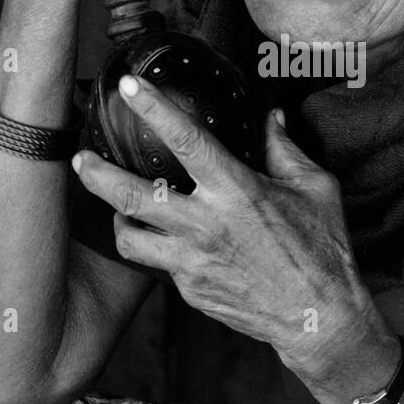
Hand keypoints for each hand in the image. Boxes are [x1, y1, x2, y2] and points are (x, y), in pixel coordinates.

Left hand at [70, 76, 377, 377]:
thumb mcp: (315, 188)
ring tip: (115, 205)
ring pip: (130, 237)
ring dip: (116, 217)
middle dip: (96, 174)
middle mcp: (206, 226)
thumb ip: (285, 149)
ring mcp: (192, 263)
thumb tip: (272, 116)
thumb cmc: (323, 249)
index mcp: (237, 192)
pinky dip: (156, 247)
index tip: (128, 86)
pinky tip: (164, 238)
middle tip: (80, 157)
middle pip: (131, 195)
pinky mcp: (189, 291)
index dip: (154, 108)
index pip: (186, 140)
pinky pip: (159, 263)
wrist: (319, 318)